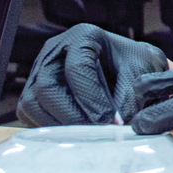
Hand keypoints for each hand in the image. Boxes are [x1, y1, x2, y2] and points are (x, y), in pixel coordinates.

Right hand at [17, 24, 167, 126]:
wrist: (127, 69)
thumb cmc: (133, 65)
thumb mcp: (140, 73)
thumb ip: (130, 97)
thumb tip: (116, 126)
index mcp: (82, 37)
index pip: (77, 67)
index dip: (92, 98)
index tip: (109, 121)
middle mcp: (54, 51)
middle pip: (48, 87)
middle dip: (73, 116)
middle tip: (97, 133)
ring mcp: (39, 72)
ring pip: (33, 104)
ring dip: (60, 125)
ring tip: (88, 135)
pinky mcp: (34, 93)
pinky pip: (32, 115)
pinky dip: (52, 127)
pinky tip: (77, 133)